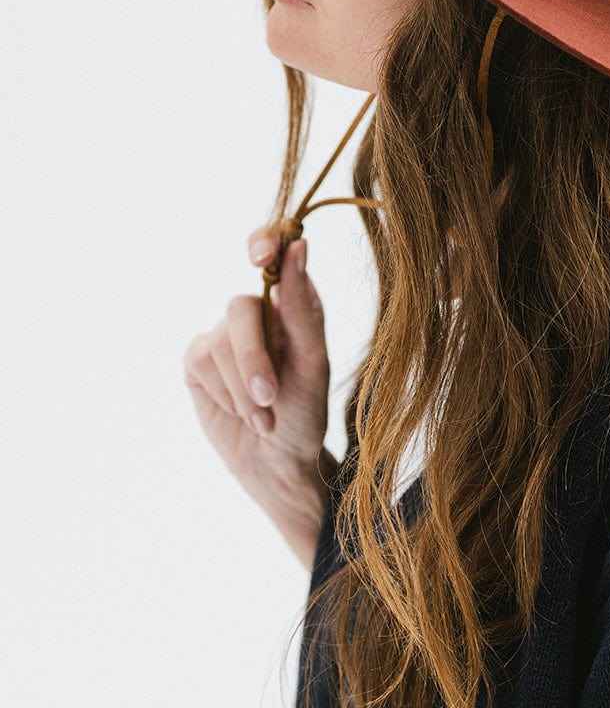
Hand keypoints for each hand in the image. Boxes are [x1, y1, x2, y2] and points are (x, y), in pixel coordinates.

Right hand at [183, 230, 335, 562]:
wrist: (279, 462)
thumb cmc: (305, 410)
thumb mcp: (313, 362)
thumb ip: (302, 307)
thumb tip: (298, 246)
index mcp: (291, 302)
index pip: (272, 251)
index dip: (263, 245)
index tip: (261, 258)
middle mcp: (256, 311)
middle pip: (241, 307)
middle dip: (254, 357)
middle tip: (271, 396)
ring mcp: (223, 334)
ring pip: (220, 341)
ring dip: (244, 388)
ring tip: (265, 415)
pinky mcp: (199, 361)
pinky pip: (202, 362)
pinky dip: (225, 393)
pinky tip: (243, 413)